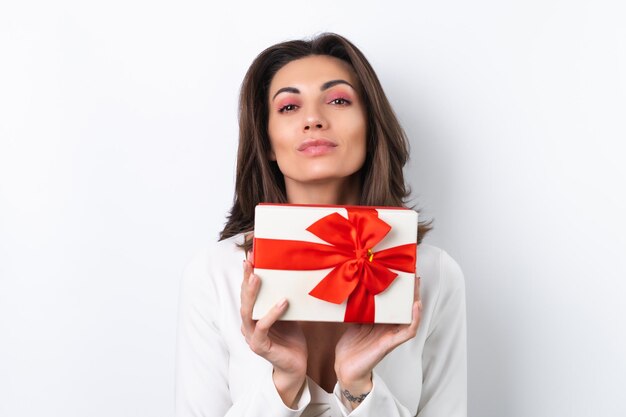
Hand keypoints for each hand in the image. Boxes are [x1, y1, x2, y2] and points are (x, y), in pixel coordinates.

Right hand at [240, 251, 307, 407]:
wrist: (295, 365)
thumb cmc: (291, 338)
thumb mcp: (288, 313)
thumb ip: (284, 297)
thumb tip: (294, 274)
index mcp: (253, 314)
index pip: (247, 290)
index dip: (248, 273)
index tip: (252, 254)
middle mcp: (248, 324)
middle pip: (244, 297)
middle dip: (246, 278)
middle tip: (250, 260)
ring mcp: (251, 336)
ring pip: (247, 312)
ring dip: (252, 293)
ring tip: (257, 276)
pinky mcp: (260, 346)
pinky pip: (263, 328)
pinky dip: (272, 314)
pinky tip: (282, 302)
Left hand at [334, 276, 421, 408]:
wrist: (345, 366)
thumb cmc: (351, 346)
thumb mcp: (356, 321)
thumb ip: (362, 308)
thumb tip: (359, 289)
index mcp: (382, 321)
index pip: (396, 302)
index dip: (400, 289)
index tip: (401, 272)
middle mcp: (390, 327)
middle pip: (405, 307)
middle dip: (411, 290)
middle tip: (412, 273)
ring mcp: (392, 335)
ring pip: (410, 316)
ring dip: (415, 301)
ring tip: (416, 286)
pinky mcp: (390, 344)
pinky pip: (408, 331)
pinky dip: (415, 319)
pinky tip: (416, 307)